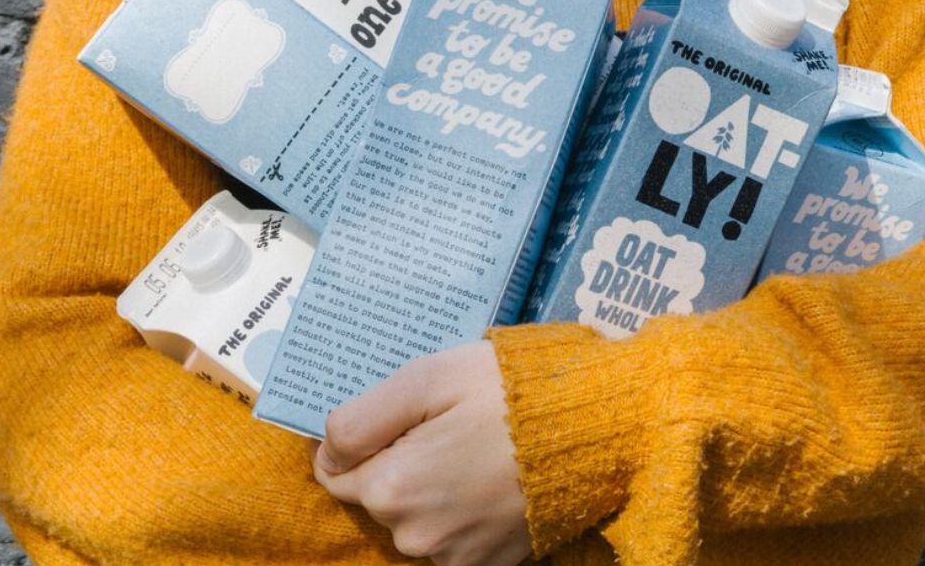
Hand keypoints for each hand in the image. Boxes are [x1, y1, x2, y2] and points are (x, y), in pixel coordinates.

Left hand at [312, 340, 532, 565]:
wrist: (598, 426)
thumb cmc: (511, 391)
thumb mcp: (428, 377)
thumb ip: (361, 417)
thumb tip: (326, 452)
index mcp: (392, 487)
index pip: (335, 472)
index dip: (367, 441)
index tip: (407, 419)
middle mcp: (415, 534)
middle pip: (378, 497)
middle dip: (400, 463)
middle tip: (450, 426)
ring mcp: (454, 556)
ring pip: (414, 520)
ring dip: (431, 491)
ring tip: (477, 451)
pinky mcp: (487, 565)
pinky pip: (450, 540)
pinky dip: (462, 513)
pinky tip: (492, 481)